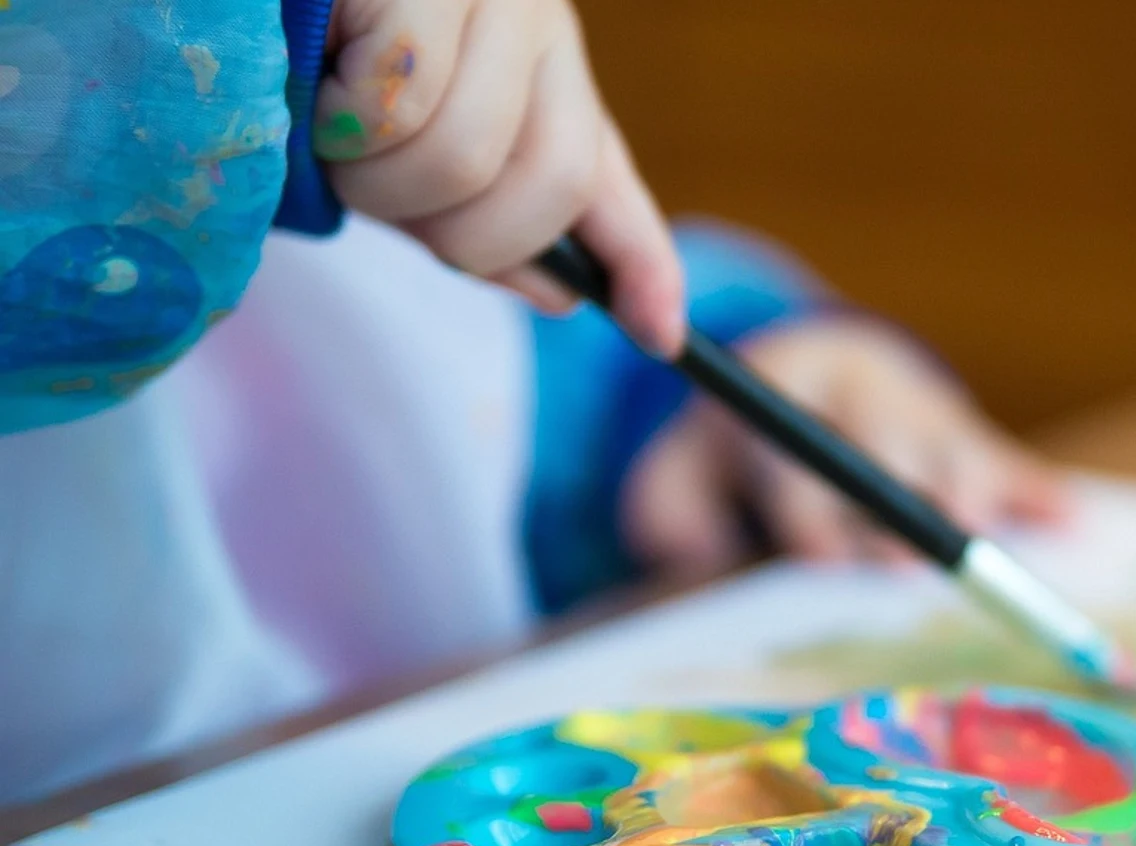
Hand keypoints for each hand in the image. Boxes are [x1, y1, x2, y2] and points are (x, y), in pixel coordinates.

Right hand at [313, 0, 683, 353]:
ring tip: (322, 117)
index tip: (661, 335)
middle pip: (553, 185)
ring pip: (464, 158)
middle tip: (369, 182)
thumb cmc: (286, 57)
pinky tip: (309, 65)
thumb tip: (561, 296)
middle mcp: (533, 11)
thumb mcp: (392, 147)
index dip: (641, 263)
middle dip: (451, 229)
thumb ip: (476, 213)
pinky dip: (338, 114)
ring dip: (372, 177)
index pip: (605, 172)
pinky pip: (400, 102)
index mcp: (535, 57)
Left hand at [621, 317, 1070, 581]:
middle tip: (899, 561)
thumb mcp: (679, 471)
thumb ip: (668, 511)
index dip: (805, 506)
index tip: (815, 554)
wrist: (808, 375)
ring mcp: (922, 414)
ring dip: (966, 495)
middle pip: (884, 448)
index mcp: (784, 391)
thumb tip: (690, 551)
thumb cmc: (735, 455)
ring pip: (951, 450)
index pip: (796, 451)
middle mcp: (860, 395)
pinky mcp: (971, 439)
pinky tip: (1067, 524)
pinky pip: (1011, 465)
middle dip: (891, 504)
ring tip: (974, 536)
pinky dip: (1039, 496)